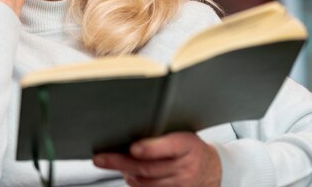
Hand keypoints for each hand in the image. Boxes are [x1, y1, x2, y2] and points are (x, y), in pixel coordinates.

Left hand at [92, 132, 220, 186]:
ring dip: (125, 173)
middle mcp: (185, 167)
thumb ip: (161, 134)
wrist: (213, 169)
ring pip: (145, 183)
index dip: (149, 149)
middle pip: (149, 168)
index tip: (132, 148)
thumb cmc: (191, 147)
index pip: (169, 147)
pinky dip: (134, 183)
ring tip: (110, 162)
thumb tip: (130, 131)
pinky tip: (127, 174)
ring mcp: (180, 184)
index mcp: (187, 145)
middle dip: (120, 162)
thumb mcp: (182, 133)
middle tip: (101, 158)